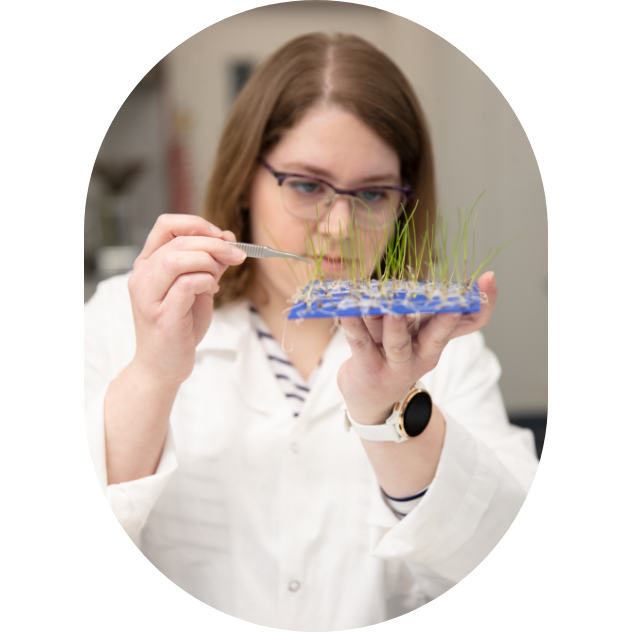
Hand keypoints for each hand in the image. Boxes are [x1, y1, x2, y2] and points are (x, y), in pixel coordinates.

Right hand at [127, 214, 246, 388]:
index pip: (166, 225)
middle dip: (214, 244)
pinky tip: (212, 290)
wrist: (164, 366)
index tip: (222, 236)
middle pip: (178, 241)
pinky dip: (206, 281)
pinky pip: (186, 284)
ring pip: (177, 258)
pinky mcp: (161, 315)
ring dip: (208, 261)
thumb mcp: (197, 290)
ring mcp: (148, 296)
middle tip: (237, 255)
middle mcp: (142, 276)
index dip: (197, 224)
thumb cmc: (180, 328)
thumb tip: (228, 239)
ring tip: (219, 277)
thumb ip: (209, 265)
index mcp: (148, 264)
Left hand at [337, 272, 497, 424]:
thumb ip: (427, 311)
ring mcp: (394, 362)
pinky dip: (353, 324)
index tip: (489, 279)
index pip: (466, 323)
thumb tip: (443, 279)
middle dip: (446, 318)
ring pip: (397, 340)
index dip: (481, 304)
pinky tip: (347, 309)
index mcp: (435, 340)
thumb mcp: (417, 335)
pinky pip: (360, 341)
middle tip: (453, 302)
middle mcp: (419, 351)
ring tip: (394, 307)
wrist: (372, 400)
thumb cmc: (396, 357)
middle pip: (437, 334)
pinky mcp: (367, 366)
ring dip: (396, 323)